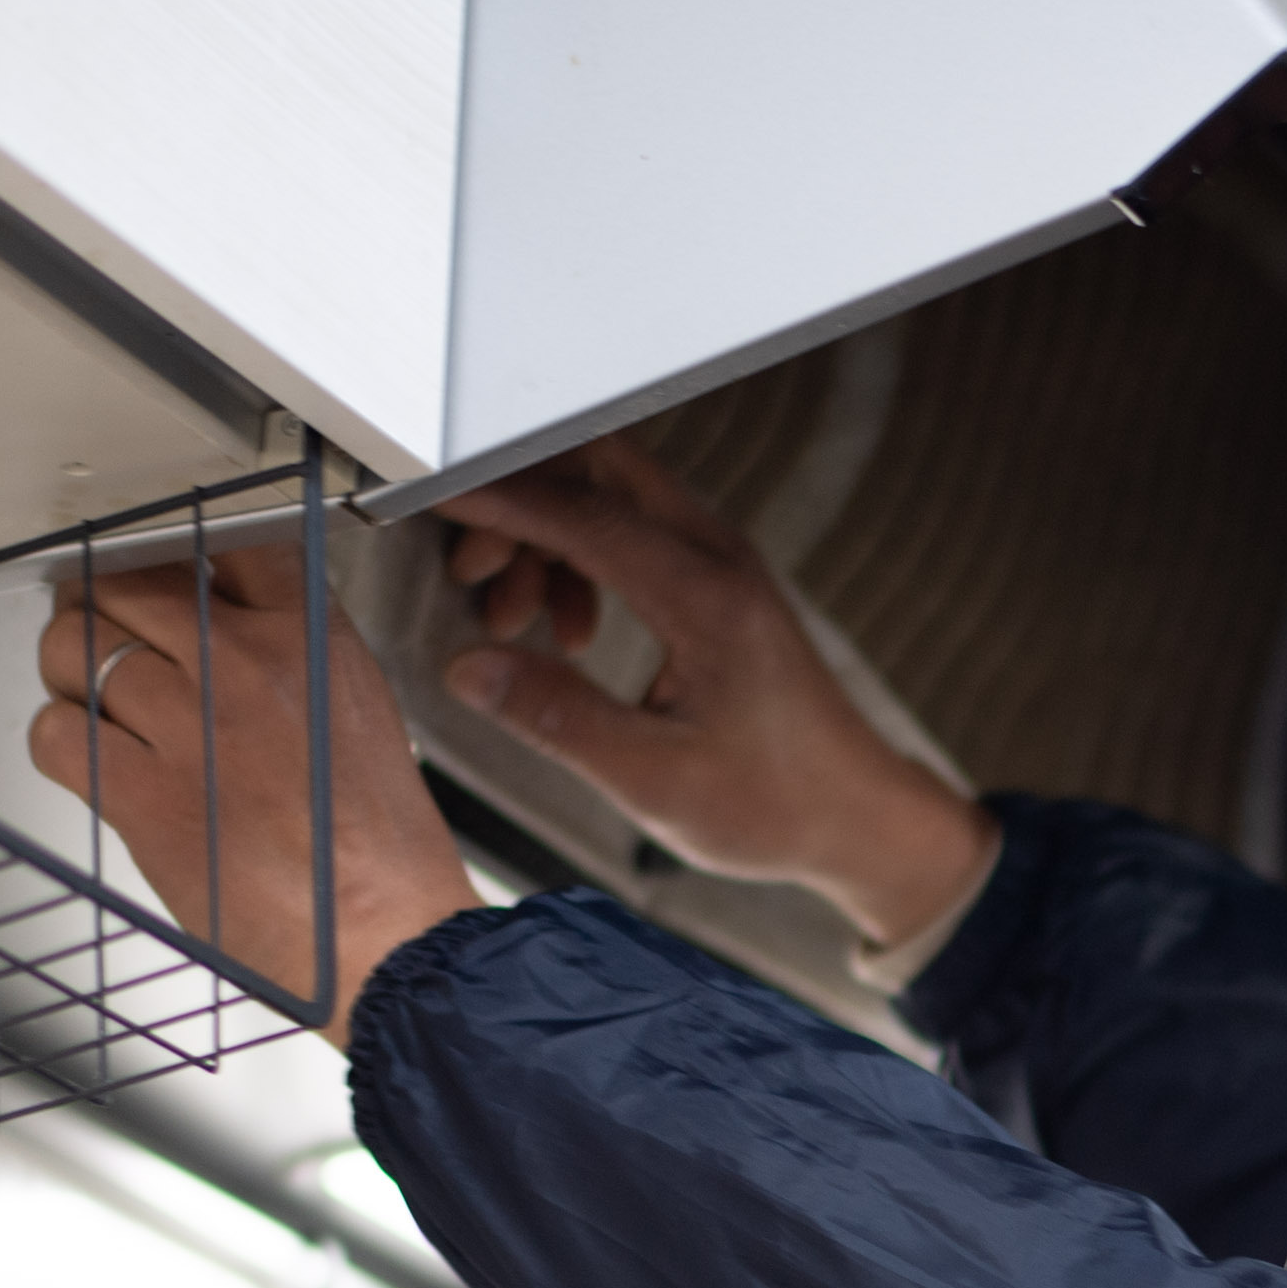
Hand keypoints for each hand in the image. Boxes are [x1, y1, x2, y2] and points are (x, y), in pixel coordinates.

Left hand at [27, 552, 478, 1040]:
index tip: (158, 576)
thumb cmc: (379, 848)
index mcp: (308, 636)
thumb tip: (218, 626)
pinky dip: (60, 743)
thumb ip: (290, 653)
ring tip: (93, 703)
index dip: (172, 556)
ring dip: (71, 675)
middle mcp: (245, 666)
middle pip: (124, 583)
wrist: (383, 936)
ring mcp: (189, 726)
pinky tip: (93, 762)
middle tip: (98, 630)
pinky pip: (57, 734)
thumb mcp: (357, 710)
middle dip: (99, 605)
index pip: (215, 542)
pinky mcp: (144, 794)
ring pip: (75, 650)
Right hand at [433, 434, 997, 946]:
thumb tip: (471, 670)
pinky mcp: (717, 584)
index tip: (432, 499)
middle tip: (474, 574)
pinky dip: (582, 564)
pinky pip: (631, 535)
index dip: (500, 502)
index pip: (585, 515)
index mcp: (707, 598)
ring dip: (548, 540)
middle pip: (599, 472)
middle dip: (521, 507)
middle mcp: (720, 560)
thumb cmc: (775, 804)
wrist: (855, 815)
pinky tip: (566, 635)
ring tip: (513, 621)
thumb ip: (558, 719)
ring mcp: (722, 564)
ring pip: (611, 499)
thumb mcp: (654, 780)